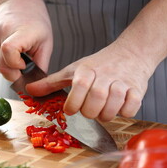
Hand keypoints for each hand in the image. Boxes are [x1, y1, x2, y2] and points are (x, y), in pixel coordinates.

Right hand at [0, 0, 52, 81]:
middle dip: (12, 73)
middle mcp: (2, 31)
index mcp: (20, 31)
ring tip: (16, 58)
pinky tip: (7, 52)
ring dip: (5, 67)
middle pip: (0, 64)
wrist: (18, 0)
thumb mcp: (46, 42)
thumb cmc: (35, 21)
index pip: (8, 52)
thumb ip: (41, 64)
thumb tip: (36, 84)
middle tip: (22, 67)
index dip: (16, 65)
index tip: (25, 63)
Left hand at [26, 43, 154, 121]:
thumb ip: (51, 83)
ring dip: (106, 114)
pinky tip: (120, 106)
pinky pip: (131, 108)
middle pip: (95, 102)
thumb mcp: (73, 71)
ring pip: (113, 107)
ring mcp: (122, 82)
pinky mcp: (137, 89)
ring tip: (104, 109)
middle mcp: (105, 75)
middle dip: (90, 112)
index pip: (78, 89)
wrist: (131, 53)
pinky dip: (125, 112)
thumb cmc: (99, 65)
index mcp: (87, 70)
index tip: (72, 108)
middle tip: (90, 110)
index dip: (73, 104)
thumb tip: (29, 91)